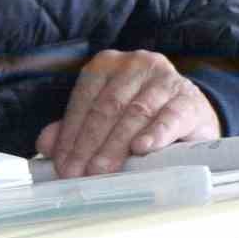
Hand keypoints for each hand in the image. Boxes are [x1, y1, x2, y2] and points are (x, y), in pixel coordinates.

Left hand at [36, 49, 221, 176]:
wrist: (193, 113)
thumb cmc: (142, 115)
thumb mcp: (106, 118)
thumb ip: (74, 128)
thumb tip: (45, 145)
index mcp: (107, 65)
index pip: (83, 99)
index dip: (70, 133)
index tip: (62, 163)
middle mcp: (135, 64)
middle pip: (107, 107)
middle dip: (89, 143)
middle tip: (79, 173)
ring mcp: (164, 79)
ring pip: (135, 113)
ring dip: (116, 145)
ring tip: (102, 170)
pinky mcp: (189, 98)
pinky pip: (169, 117)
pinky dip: (154, 133)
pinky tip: (141, 149)